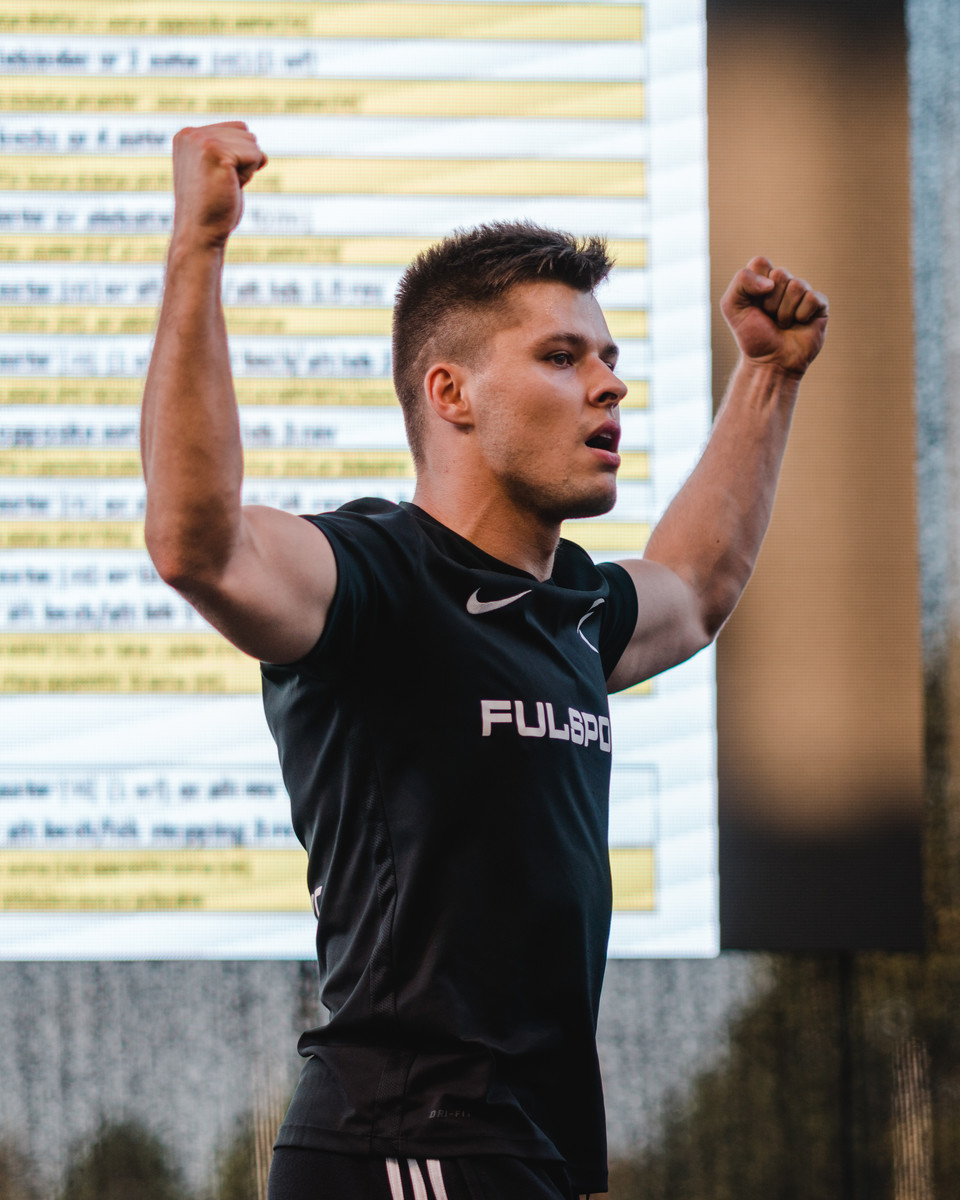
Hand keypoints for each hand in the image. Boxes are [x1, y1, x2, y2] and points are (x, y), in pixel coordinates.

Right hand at [170, 121, 266, 249]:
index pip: (236, 128)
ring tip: (224, 186)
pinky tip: (230, 187)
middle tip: (222, 185)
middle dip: (244, 162)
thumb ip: (231, 155)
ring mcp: (201, 140)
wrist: (199, 234)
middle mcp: (191, 133)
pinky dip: (249, 175)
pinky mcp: (215, 151)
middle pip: (245, 132)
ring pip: (252, 142)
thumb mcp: (218, 175)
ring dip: (247, 169)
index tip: (218, 179)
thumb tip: (262, 154)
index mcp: (187, 136)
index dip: (239, 157)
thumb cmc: (213, 210)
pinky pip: (255, 154)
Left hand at [721, 256, 827, 376]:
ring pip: (797, 286)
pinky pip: (812, 298)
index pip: (761, 262)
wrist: (771, 363)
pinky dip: (801, 315)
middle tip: (769, 318)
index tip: (753, 304)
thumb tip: (771, 281)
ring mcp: (803, 293)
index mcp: (763, 279)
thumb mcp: (731, 307)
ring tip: (782, 324)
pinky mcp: (819, 305)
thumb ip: (741, 282)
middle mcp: (784, 283)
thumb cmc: (752, 336)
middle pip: (780, 274)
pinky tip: (799, 324)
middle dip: (770, 302)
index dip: (755, 284)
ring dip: (785, 312)